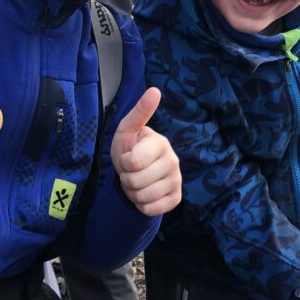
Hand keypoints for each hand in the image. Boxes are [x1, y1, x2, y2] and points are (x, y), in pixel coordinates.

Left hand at [110, 87, 180, 215]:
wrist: (136, 172)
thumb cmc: (130, 147)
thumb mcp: (128, 128)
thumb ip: (140, 111)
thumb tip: (154, 90)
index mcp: (161, 143)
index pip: (132, 163)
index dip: (123, 162)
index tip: (127, 157)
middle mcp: (173, 161)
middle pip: (135, 182)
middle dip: (126, 179)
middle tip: (131, 172)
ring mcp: (176, 181)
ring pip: (142, 197)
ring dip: (133, 193)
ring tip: (137, 182)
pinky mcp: (176, 199)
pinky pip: (151, 210)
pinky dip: (142, 205)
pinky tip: (145, 194)